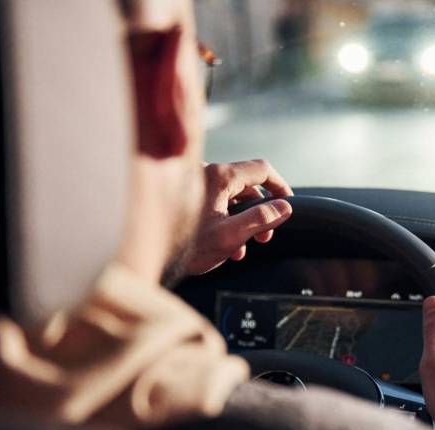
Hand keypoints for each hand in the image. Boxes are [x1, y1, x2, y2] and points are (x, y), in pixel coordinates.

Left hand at [182, 159, 293, 275]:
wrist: (146, 254)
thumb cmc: (186, 247)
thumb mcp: (231, 235)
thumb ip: (261, 219)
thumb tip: (284, 208)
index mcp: (220, 177)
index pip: (262, 170)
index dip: (280, 186)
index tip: (288, 205)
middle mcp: (206, 173)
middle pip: (246, 185)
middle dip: (260, 211)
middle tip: (264, 238)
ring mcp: (192, 183)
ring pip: (230, 196)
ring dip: (242, 220)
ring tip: (242, 247)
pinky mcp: (183, 196)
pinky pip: (213, 201)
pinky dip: (225, 218)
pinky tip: (224, 243)